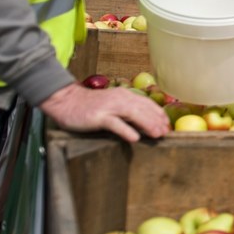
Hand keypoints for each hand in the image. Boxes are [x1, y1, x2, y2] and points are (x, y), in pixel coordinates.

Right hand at [40, 83, 169, 141]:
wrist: (66, 101)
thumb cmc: (90, 106)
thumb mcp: (112, 104)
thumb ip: (126, 110)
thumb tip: (144, 122)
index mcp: (124, 95)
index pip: (147, 103)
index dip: (159, 114)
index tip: (167, 125)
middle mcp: (119, 99)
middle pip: (143, 109)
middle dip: (157, 121)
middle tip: (167, 133)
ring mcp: (109, 107)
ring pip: (133, 114)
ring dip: (147, 124)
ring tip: (157, 134)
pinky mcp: (98, 117)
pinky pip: (114, 123)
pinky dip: (125, 130)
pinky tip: (134, 138)